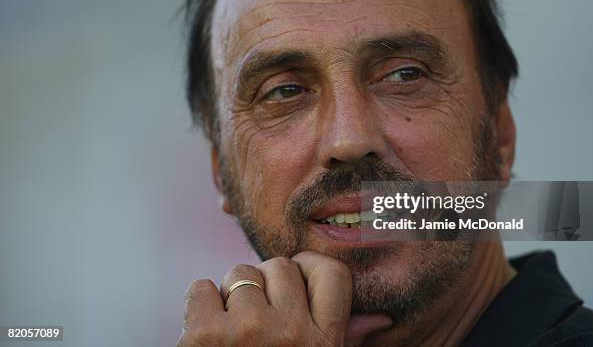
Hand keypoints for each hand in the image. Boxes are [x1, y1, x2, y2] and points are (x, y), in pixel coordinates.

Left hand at [177, 251, 391, 346]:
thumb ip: (340, 339)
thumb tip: (378, 320)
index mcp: (324, 343)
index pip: (332, 272)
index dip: (309, 267)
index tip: (295, 280)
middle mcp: (292, 333)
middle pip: (281, 266)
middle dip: (265, 283)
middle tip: (257, 317)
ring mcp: (249, 331)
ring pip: (240, 272)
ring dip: (231, 295)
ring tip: (232, 331)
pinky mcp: (205, 335)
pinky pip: (201, 288)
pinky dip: (199, 305)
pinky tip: (207, 334)